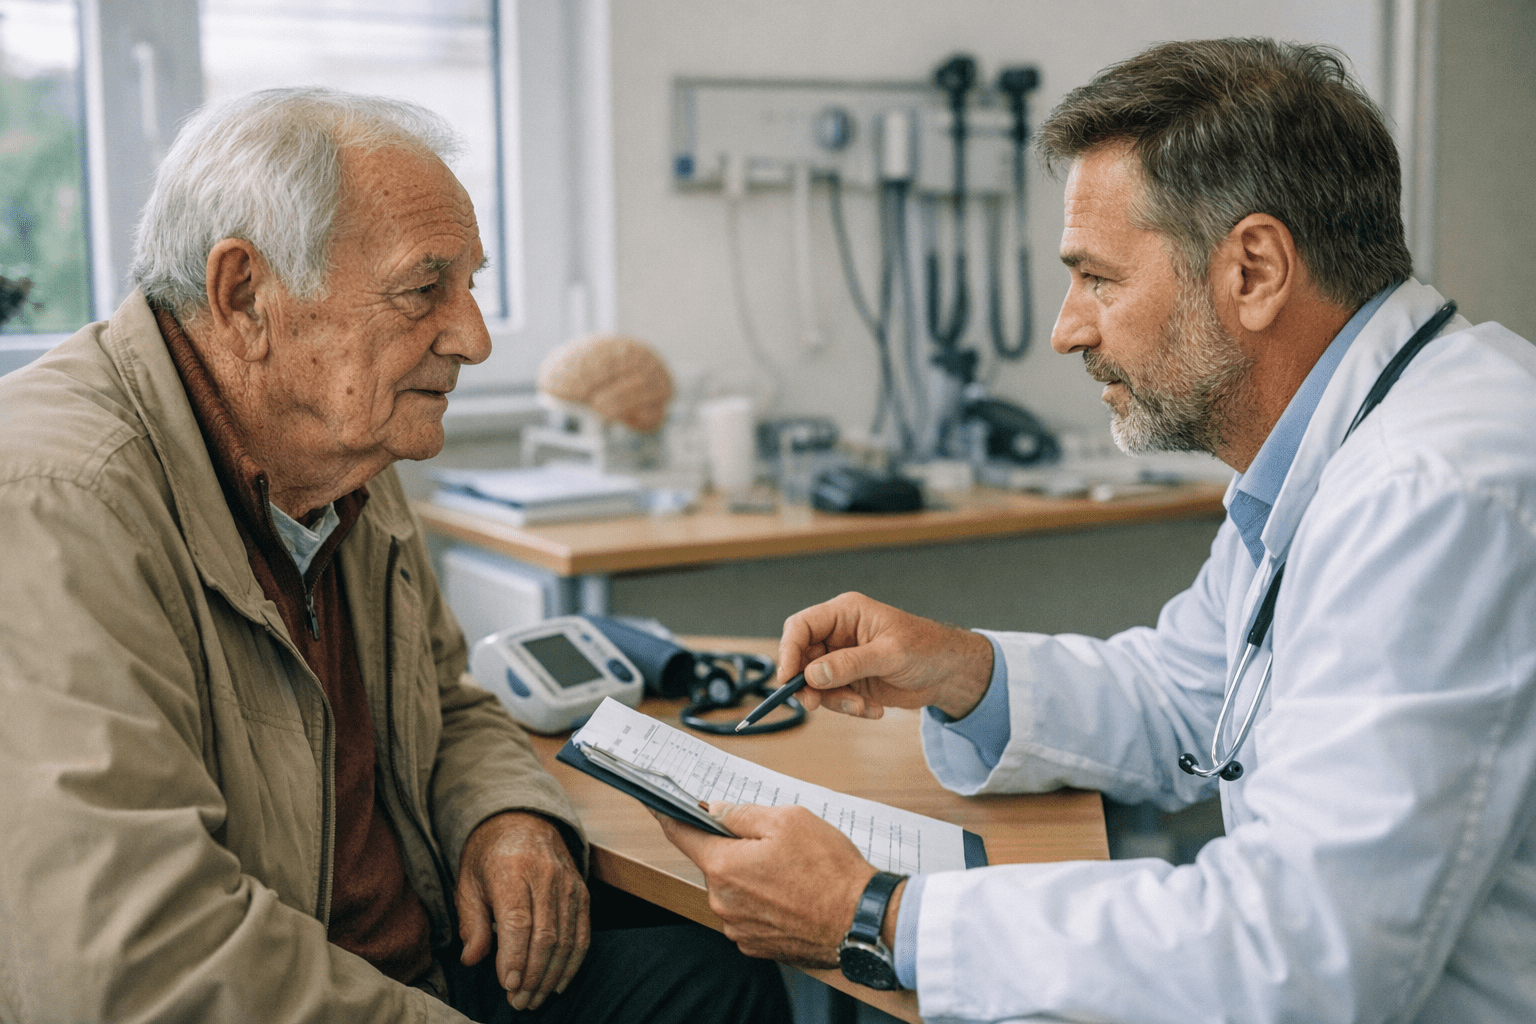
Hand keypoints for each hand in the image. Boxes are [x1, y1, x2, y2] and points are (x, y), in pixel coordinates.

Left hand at [456, 811, 589, 1010]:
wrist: (522, 820)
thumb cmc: (488, 856)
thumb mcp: (467, 883)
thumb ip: (470, 921)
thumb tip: (472, 958)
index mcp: (512, 870)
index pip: (519, 921)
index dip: (515, 957)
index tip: (508, 985)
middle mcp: (545, 876)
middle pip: (545, 935)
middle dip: (533, 975)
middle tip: (518, 1002)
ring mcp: (568, 884)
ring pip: (566, 939)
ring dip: (551, 976)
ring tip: (534, 998)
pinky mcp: (581, 892)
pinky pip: (582, 933)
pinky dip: (573, 963)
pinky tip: (559, 982)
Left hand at [655, 803, 874, 967]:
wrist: (860, 920)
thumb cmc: (829, 870)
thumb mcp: (787, 820)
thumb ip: (740, 813)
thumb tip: (712, 809)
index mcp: (723, 867)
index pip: (681, 834)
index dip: (670, 814)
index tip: (659, 804)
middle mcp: (722, 901)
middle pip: (712, 862)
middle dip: (734, 848)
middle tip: (772, 842)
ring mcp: (737, 927)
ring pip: (731, 888)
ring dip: (750, 876)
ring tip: (789, 872)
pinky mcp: (754, 945)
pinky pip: (746, 912)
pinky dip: (761, 900)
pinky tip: (790, 894)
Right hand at [778, 591, 993, 719]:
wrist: (949, 673)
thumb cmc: (926, 648)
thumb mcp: (890, 655)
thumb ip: (850, 663)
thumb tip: (813, 674)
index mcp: (845, 614)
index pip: (801, 627)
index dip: (788, 650)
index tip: (787, 678)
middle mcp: (838, 635)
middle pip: (802, 658)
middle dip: (808, 684)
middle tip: (814, 703)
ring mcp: (843, 660)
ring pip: (815, 683)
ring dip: (833, 701)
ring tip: (861, 707)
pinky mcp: (850, 681)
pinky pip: (833, 698)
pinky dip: (848, 708)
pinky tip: (873, 709)